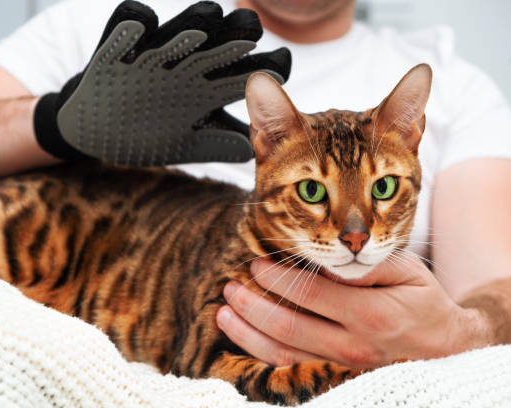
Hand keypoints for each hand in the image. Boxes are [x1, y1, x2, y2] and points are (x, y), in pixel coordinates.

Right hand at [33, 0, 290, 163]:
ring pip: (174, 32)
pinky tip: (140, 28)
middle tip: (251, 33)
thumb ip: (217, 145)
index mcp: (203, 90)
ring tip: (210, 19)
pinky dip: (129, 28)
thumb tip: (254, 150)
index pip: (242, 73)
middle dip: (234, 37)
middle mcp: (182, 67)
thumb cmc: (146, 137)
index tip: (281, 65)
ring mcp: (149, 57)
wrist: (96, 132)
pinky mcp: (113, 51)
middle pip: (215, 45)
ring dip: (190, 25)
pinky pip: (123, 29)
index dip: (264, 68)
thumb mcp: (184, 145)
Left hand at [217, 251, 492, 367]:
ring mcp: (342, 366)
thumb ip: (364, 266)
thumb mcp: (405, 272)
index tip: (255, 263)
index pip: (308, 293)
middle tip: (231, 286)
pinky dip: (262, 354)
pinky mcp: (335, 375)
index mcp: (371, 315)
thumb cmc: (421, 301)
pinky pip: (291, 369)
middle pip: (287, 326)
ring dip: (247, 332)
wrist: (445, 347)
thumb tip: (324, 260)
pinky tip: (244, 338)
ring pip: (282, 354)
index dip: (276, 277)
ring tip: (224, 312)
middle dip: (251, 305)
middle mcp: (353, 346)